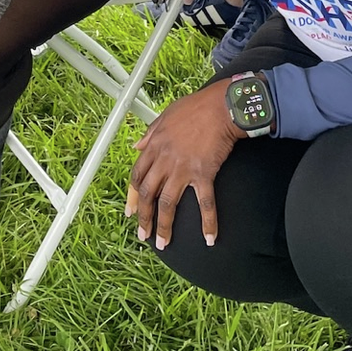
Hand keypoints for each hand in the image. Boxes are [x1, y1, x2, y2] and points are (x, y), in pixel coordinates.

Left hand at [128, 79, 243, 249]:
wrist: (220, 106)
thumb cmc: (196, 108)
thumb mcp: (165, 116)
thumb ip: (149, 133)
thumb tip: (136, 146)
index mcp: (154, 146)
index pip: (137, 176)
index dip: (132, 197)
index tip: (130, 212)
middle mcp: (164, 160)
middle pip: (148, 194)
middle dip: (144, 217)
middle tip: (143, 234)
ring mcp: (182, 168)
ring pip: (167, 204)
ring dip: (164, 226)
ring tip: (163, 243)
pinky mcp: (203, 174)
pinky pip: (204, 203)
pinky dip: (208, 222)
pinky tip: (210, 238)